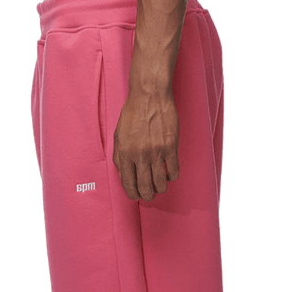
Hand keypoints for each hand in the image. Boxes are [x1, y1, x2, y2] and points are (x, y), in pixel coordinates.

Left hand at [112, 86, 179, 201]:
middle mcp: (139, 154)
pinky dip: (172, 177)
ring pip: (160, 183)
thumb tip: (124, 176)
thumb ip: (119, 157)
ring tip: (160, 186)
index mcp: (124, 153)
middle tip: (150, 195)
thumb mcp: (118, 135)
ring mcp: (156, 151)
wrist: (150, 95)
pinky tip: (169, 174)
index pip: (128, 183)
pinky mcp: (171, 146)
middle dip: (147, 195)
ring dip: (160, 188)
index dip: (133, 194)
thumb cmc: (133, 113)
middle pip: (145, 187)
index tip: (136, 196)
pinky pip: (173, 171)